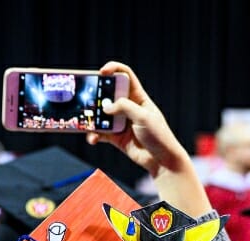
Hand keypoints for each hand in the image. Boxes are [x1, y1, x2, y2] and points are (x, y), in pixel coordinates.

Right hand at [86, 61, 210, 215]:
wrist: (162, 161)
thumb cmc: (159, 136)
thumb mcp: (144, 117)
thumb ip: (125, 108)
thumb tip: (106, 107)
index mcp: (138, 97)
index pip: (125, 76)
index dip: (113, 70)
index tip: (101, 72)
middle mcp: (128, 107)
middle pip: (108, 94)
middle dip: (96, 96)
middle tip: (87, 100)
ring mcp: (121, 122)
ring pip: (101, 115)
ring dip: (92, 118)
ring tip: (87, 122)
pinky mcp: (116, 137)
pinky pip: (100, 133)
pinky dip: (94, 135)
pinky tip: (93, 139)